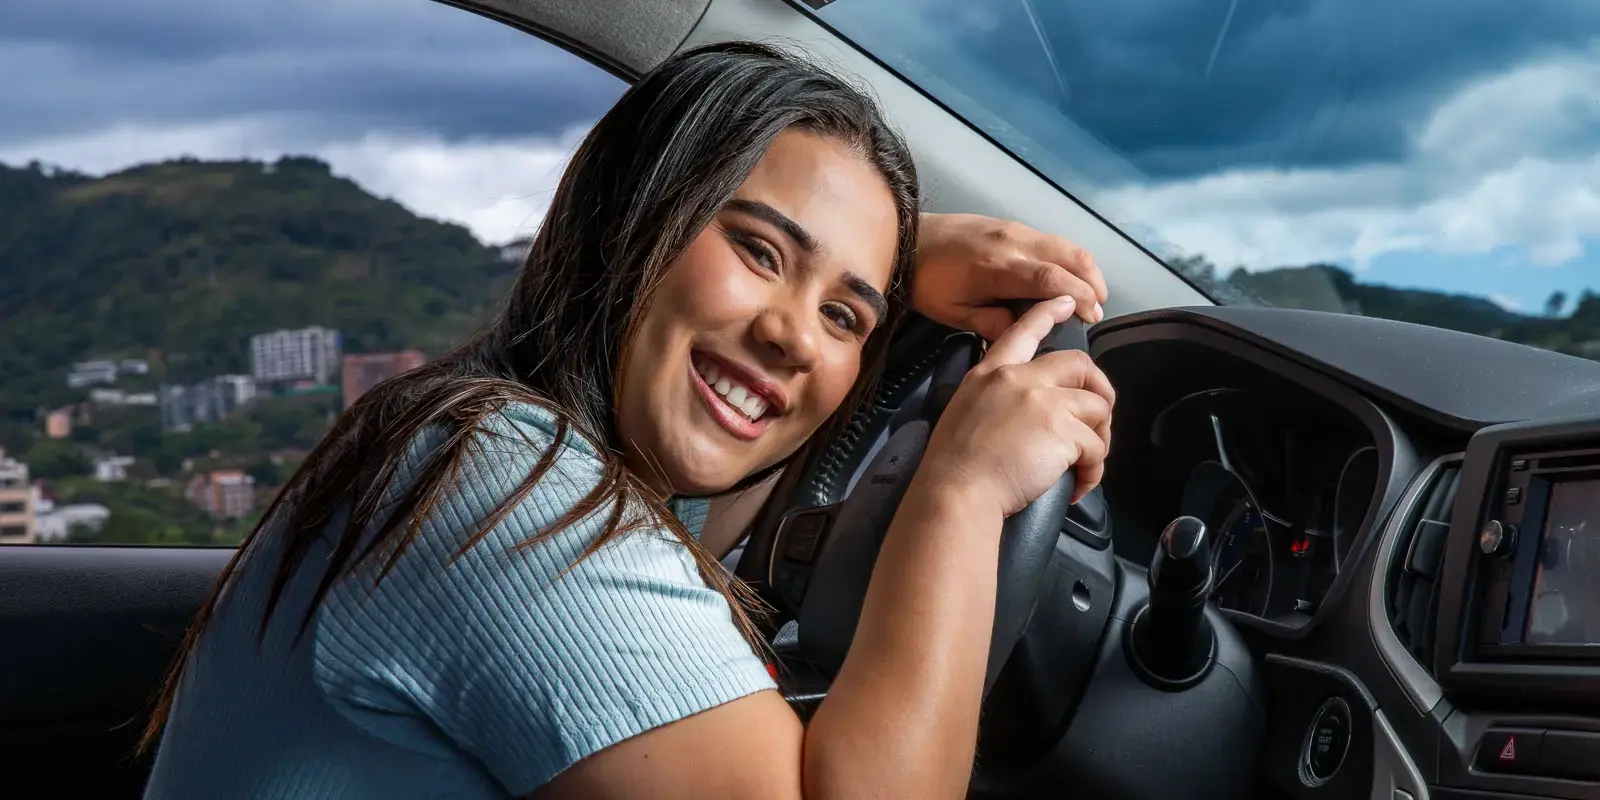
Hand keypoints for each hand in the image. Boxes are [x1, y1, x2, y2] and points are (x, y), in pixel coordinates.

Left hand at [914, 213, 1106, 340]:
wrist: (906, 239)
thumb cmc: (927, 282)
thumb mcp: (954, 313)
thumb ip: (992, 324)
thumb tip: (1024, 333)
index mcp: (998, 267)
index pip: (1052, 279)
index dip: (1080, 297)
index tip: (1092, 316)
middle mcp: (1013, 242)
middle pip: (1070, 256)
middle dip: (1093, 282)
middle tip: (1098, 309)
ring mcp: (1014, 229)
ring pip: (1065, 244)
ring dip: (1085, 268)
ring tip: (1091, 294)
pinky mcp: (1010, 224)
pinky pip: (1050, 239)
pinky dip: (1068, 257)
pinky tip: (1067, 276)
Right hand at [914, 297, 1114, 516]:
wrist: (957, 491)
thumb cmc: (953, 466)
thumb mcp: (964, 411)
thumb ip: (995, 398)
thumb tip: (1023, 413)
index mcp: (991, 373)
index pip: (1023, 331)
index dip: (1049, 313)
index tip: (1067, 302)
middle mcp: (1020, 379)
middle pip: (1080, 364)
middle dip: (1099, 389)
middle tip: (1099, 417)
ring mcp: (1045, 401)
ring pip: (1097, 407)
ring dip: (1099, 438)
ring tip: (1085, 465)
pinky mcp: (1063, 430)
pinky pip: (1096, 447)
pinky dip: (1094, 470)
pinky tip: (1077, 486)